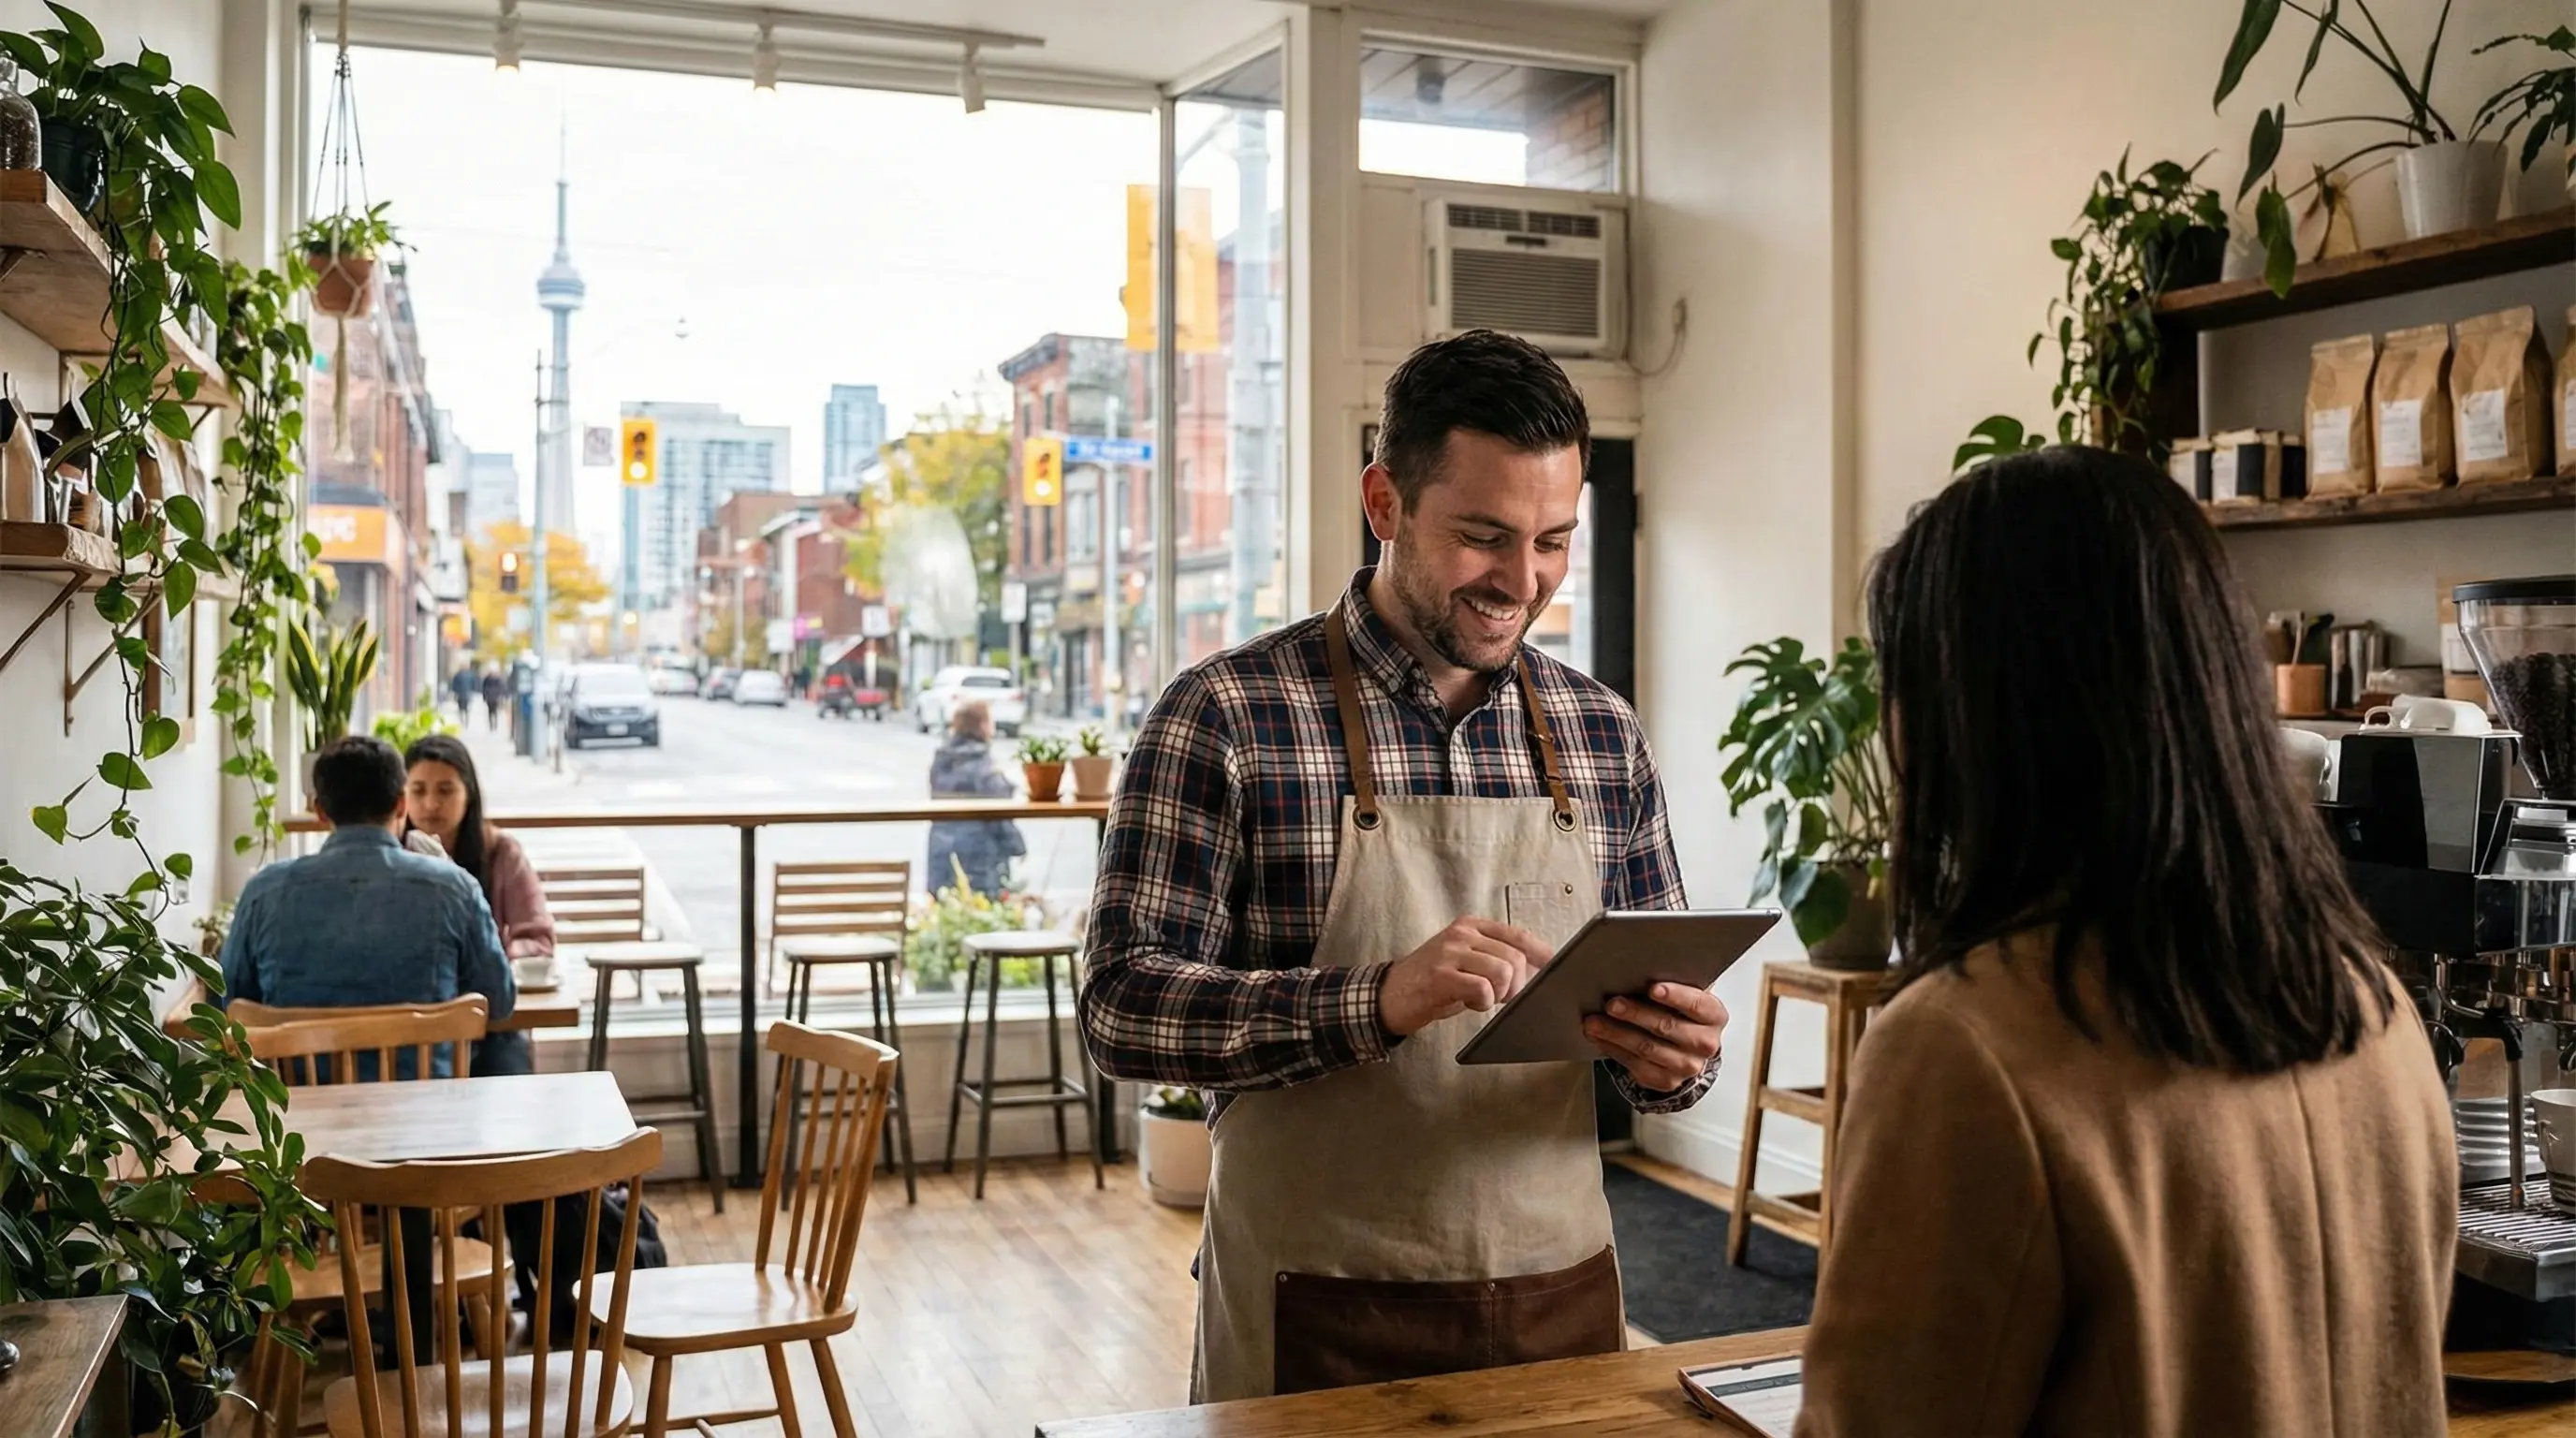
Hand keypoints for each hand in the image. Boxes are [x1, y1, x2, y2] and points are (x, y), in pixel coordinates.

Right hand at [1377, 918, 1549, 1037]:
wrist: (1390, 995)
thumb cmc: (1431, 982)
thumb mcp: (1464, 960)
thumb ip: (1494, 957)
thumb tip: (1535, 968)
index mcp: (1470, 925)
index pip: (1517, 935)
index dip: (1541, 953)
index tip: (1553, 967)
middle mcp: (1461, 933)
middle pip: (1515, 957)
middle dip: (1517, 985)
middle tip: (1502, 997)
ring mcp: (1449, 952)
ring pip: (1502, 972)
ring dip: (1500, 995)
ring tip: (1483, 999)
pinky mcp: (1441, 975)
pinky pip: (1482, 989)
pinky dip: (1482, 1003)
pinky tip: (1469, 1003)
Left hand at [1585, 983, 1727, 1091]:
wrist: (1687, 1046)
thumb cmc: (1681, 1011)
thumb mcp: (1684, 994)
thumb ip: (1671, 983)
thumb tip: (1635, 970)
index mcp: (1714, 1016)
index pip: (1697, 1004)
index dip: (1675, 996)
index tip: (1652, 988)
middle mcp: (1705, 1043)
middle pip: (1666, 1026)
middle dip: (1635, 1014)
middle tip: (1611, 1003)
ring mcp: (1687, 1065)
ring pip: (1646, 1048)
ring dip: (1615, 1033)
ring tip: (1594, 1022)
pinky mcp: (1667, 1081)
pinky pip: (1636, 1065)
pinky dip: (1613, 1049)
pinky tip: (1599, 1037)